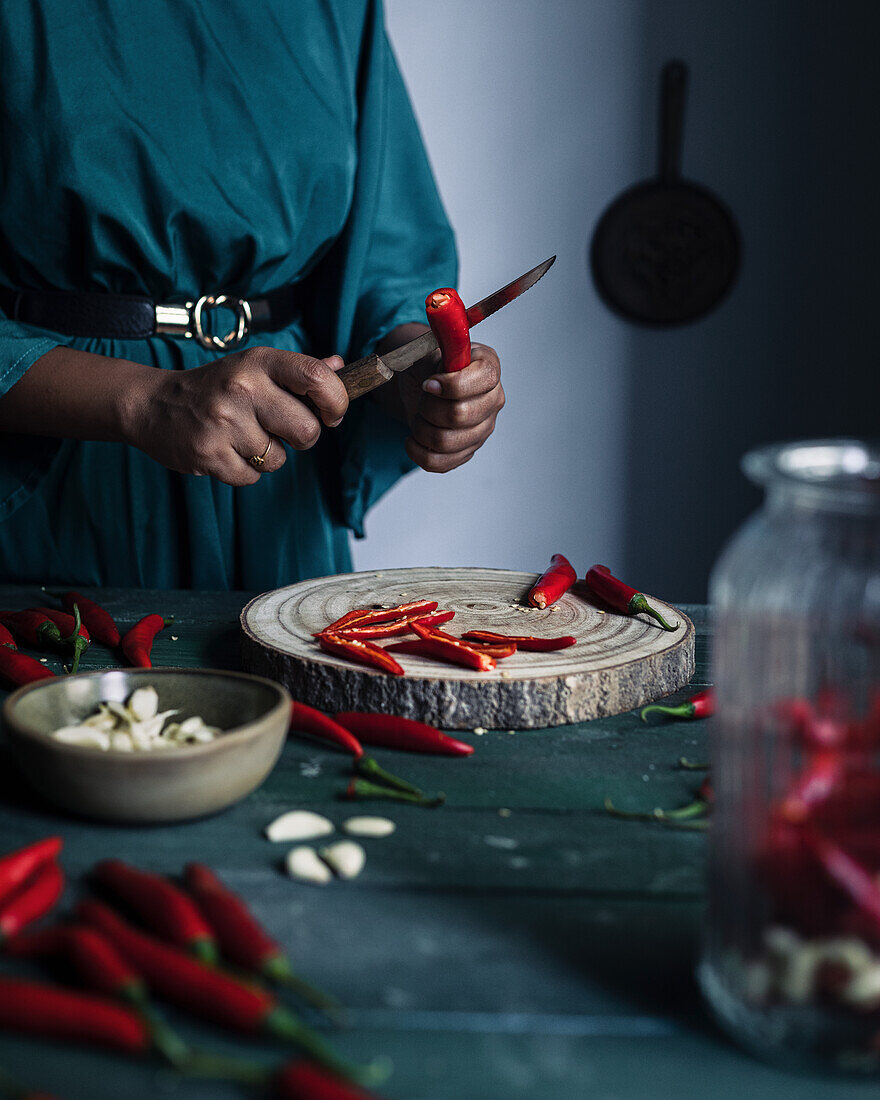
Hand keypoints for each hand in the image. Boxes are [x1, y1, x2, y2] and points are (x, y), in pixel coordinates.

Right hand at [125, 346, 347, 485]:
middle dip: (302, 439)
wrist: (152, 405)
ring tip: (241, 437)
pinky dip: (244, 470)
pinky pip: (252, 477)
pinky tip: (226, 450)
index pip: (317, 378)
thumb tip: (340, 368)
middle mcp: (242, 388)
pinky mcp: (209, 454)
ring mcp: (224, 422)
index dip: (336, 401)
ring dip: (268, 456)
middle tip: (280, 430)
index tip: (331, 413)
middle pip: (307, 431)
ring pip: (279, 460)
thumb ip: (298, 371)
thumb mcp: (254, 368)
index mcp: (259, 362)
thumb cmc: (215, 387)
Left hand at [381, 328, 503, 472]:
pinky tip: (413, 438)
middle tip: (420, 397)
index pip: (482, 381)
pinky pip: (440, 462)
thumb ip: (442, 332)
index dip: (451, 385)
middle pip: (461, 416)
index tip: (428, 382)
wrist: (420, 387)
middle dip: (428, 408)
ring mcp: (481, 430)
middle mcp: (493, 401)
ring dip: (420, 429)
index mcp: (489, 369)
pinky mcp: (466, 452)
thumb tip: (441, 305)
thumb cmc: (429, 365)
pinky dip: (418, 452)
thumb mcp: (432, 345)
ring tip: (417, 415)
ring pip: (447, 442)